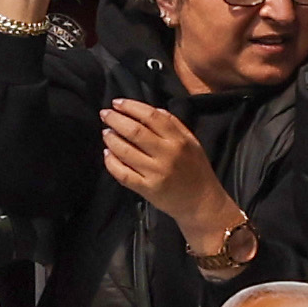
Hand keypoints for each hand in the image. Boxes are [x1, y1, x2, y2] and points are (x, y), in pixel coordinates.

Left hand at [97, 98, 246, 255]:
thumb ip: (175, 124)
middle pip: (135, 131)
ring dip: (111, 139)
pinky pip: (123, 173)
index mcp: (179, 140)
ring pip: (125, 151)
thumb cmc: (196, 170)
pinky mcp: (147, 189)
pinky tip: (107, 154)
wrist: (202, 203)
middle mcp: (167, 155)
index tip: (117, 103)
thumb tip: (154, 110)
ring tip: (106, 133)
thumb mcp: (192, 143)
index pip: (151, 116)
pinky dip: (111, 162)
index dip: (131, 106)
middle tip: (105, 114)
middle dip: (115, 119)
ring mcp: (156, 173)